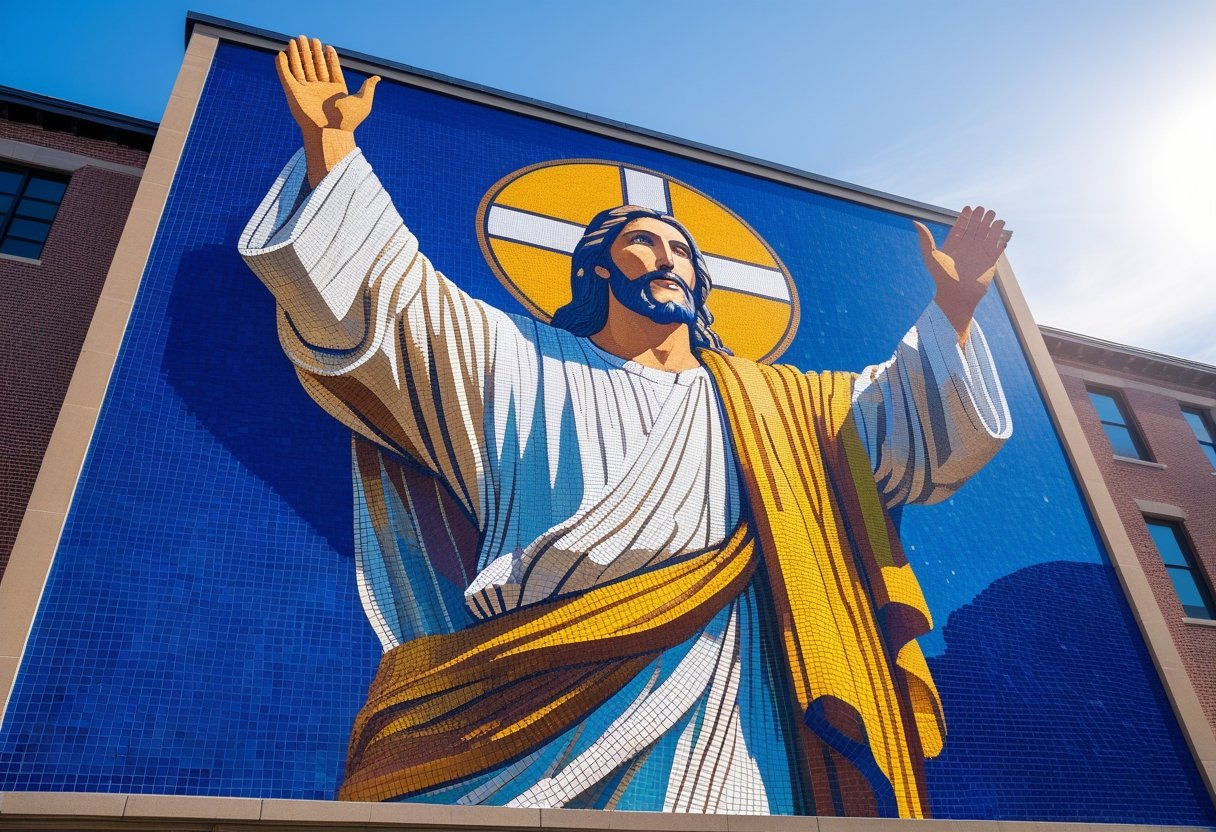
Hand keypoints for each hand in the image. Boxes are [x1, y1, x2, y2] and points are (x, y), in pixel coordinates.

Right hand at [276, 36, 380, 186]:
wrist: (330, 133)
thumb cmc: (348, 121)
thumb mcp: (363, 102)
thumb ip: (368, 88)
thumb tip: (377, 78)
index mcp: (335, 90)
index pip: (330, 69)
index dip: (328, 57)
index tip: (327, 46)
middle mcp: (320, 90)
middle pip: (314, 65)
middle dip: (311, 51)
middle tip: (308, 37)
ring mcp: (305, 91)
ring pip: (299, 67)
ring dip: (296, 53)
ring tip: (295, 40)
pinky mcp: (292, 93)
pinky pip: (286, 76)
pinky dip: (283, 65)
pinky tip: (281, 53)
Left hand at [913, 207, 1010, 344]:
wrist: (956, 295)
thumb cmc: (941, 277)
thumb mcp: (931, 255)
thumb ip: (925, 238)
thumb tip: (914, 222)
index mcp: (954, 245)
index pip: (961, 227)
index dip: (965, 217)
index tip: (968, 207)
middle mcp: (967, 248)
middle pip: (975, 229)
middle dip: (980, 218)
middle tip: (984, 209)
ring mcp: (979, 255)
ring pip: (988, 236)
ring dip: (992, 226)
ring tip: (996, 217)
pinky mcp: (990, 262)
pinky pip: (997, 248)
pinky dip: (1001, 240)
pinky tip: (1004, 233)